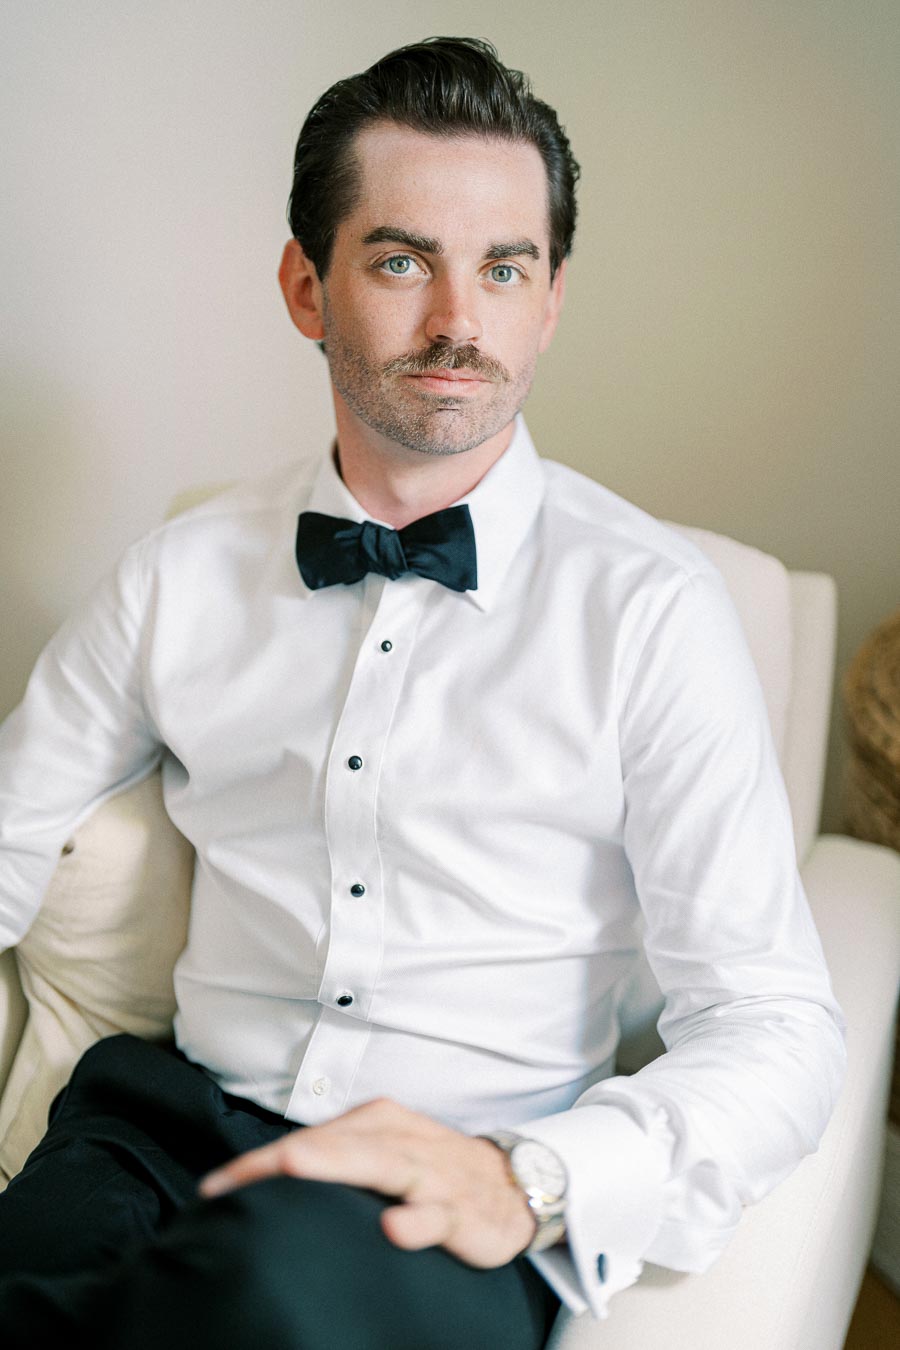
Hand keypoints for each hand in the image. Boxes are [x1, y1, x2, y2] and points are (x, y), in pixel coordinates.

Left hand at [198, 1096, 536, 1267]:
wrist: (515, 1182)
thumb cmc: (433, 1168)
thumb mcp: (383, 1153)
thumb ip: (335, 1161)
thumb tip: (266, 1183)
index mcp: (376, 1124)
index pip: (308, 1140)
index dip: (258, 1163)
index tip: (212, 1188)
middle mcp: (399, 1140)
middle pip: (335, 1146)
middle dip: (283, 1159)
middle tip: (237, 1176)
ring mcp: (430, 1174)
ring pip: (382, 1165)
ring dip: (339, 1165)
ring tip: (295, 1168)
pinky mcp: (461, 1210)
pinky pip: (438, 1215)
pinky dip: (417, 1220)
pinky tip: (394, 1228)